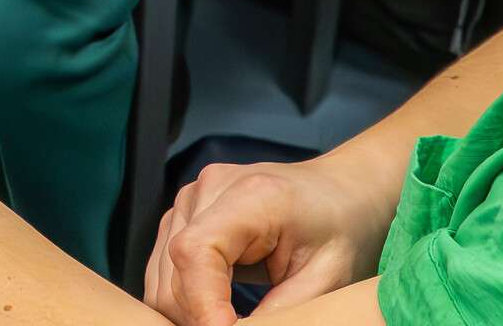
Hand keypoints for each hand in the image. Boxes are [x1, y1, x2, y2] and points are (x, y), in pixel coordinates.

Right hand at [143, 153, 397, 325]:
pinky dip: (185, 299)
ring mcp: (191, 198)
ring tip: (231, 323)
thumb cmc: (341, 227)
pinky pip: (164, 269)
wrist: (340, 190)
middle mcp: (209, 189)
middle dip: (199, 317)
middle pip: (173, 272)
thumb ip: (282, 311)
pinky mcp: (184, 214)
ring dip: (188, 311)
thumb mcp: (325, 277)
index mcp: (251, 196)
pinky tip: (218, 310)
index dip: (202, 304)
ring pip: (161, 277)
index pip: (196, 252)